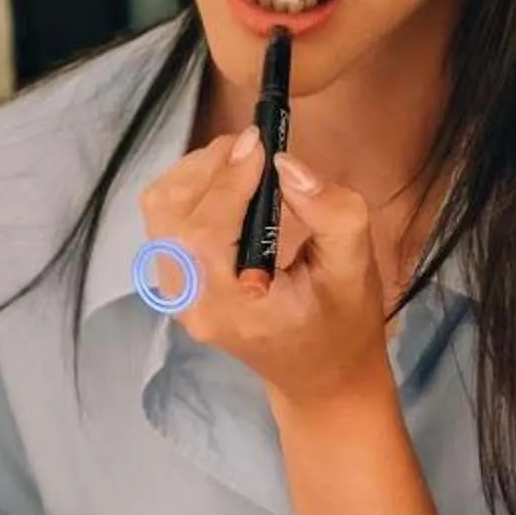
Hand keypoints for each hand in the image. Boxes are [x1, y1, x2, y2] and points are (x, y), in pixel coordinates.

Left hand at [136, 126, 391, 409]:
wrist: (320, 372)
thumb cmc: (343, 321)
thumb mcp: (355, 266)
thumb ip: (330, 213)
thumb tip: (286, 164)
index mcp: (232, 308)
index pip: (204, 235)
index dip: (226, 182)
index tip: (259, 142)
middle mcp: (191, 303)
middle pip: (170, 214)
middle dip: (210, 167)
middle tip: (255, 146)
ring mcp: (176, 293)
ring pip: (159, 210)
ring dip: (197, 173)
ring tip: (244, 161)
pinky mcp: (175, 279)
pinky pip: (164, 220)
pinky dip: (190, 189)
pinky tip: (229, 185)